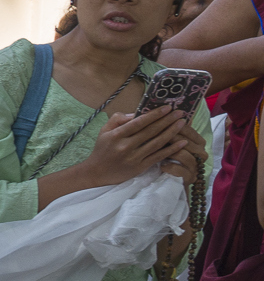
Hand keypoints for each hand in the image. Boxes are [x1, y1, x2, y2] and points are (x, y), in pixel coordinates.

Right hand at [82, 107, 199, 188]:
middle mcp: (126, 146)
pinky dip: (172, 149)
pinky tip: (182, 142)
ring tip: (182, 123)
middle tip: (180, 112)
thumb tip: (136, 113)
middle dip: (167, 120)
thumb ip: (118, 119)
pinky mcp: (140, 167)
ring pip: (157, 143)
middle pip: (150, 131)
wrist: (97, 173)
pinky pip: (159, 156)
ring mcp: (134, 157)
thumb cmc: (102, 149)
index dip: (154, 114)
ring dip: (172, 132)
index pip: (139, 122)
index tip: (167, 107)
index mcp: (116, 135)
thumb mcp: (104, 131)